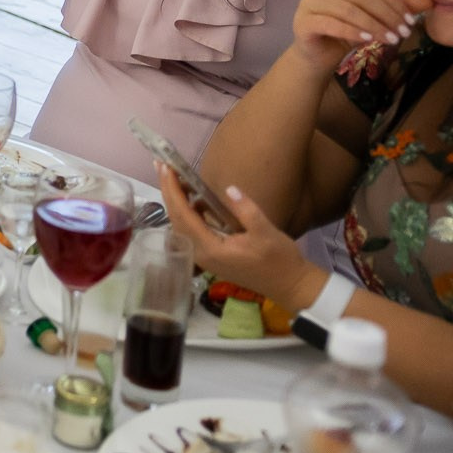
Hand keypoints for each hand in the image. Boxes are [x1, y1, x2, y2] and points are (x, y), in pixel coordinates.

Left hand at [157, 165, 325, 310]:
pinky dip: (187, 213)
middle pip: (176, 219)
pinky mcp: (211, 256)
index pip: (183, 215)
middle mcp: (201, 254)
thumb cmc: (280, 260)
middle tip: (162, 166)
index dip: (172, 190)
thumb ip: (246, 210)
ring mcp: (205, 257)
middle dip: (168, 191)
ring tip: (174, 178)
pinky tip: (192, 199)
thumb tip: (229, 188)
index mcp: (211, 248)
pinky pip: (191, 231)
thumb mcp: (266, 232)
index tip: (165, 168)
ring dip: (176, 202)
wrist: (291, 286)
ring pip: (181, 225)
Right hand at [288, 0, 429, 72]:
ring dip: (373, 25)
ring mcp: (308, 1)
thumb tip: (429, 1)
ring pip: (347, 9)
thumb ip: (396, 8)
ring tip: (390, 40)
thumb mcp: (374, 19)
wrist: (317, 54)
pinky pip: (330, 23)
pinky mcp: (302, 20)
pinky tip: (366, 41)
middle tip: (403, 34)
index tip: (410, 23)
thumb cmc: (345, 33)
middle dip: (387, 15)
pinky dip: (351, 31)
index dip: (394, 3)